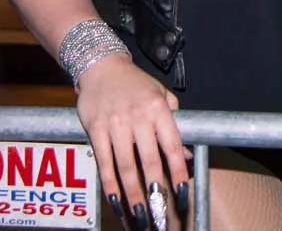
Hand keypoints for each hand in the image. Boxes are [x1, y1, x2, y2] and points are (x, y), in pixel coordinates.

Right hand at [75, 54, 188, 226]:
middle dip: (155, 191)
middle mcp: (138, 116)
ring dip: (132, 194)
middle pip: (148, 160)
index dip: (177, 171)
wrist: (102, 65)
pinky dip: (110, 184)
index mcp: (158, 108)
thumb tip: (186, 156)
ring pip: (125, 166)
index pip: (172, 145)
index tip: (181, 193)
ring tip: (139, 216)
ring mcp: (115, 123)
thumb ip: (174, 124)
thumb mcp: (161, 95)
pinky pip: (104, 162)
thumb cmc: (135, 83)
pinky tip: (116, 201)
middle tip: (159, 215)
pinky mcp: (95, 128)